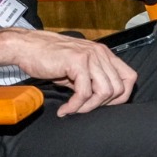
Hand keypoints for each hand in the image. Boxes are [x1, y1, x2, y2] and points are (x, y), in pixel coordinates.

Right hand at [0, 28, 136, 116]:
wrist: (26, 47)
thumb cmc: (48, 59)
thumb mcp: (76, 69)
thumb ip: (92, 81)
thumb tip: (103, 101)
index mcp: (104, 54)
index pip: (130, 77)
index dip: (122, 96)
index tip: (105, 106)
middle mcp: (100, 53)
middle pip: (119, 88)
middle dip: (102, 105)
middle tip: (84, 109)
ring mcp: (90, 56)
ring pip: (104, 91)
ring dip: (89, 107)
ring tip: (73, 109)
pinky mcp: (77, 62)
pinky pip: (84, 92)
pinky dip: (75, 106)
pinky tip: (65, 109)